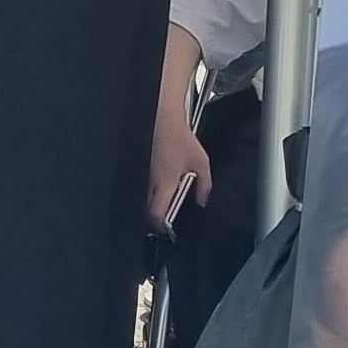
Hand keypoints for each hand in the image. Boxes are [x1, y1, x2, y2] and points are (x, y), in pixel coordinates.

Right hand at [150, 100, 210, 225]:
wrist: (163, 119)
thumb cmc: (180, 138)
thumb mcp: (201, 162)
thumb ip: (204, 185)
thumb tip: (201, 202)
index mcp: (165, 182)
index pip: (156, 213)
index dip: (162, 225)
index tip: (169, 228)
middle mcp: (151, 181)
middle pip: (148, 210)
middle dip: (158, 216)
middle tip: (170, 216)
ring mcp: (144, 175)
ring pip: (145, 198)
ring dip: (156, 203)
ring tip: (169, 201)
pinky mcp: (142, 168)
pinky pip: (145, 186)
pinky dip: (153, 191)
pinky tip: (164, 186)